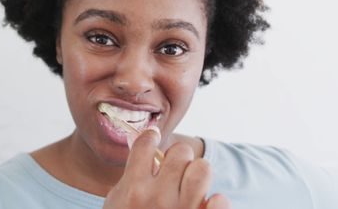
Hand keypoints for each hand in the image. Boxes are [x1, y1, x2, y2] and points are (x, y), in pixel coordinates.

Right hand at [103, 128, 230, 208]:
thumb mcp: (117, 203)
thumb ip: (130, 179)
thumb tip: (148, 150)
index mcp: (133, 190)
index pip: (145, 144)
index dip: (151, 136)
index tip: (153, 137)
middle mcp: (158, 199)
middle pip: (180, 152)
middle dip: (178, 156)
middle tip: (173, 166)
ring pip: (202, 169)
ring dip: (196, 173)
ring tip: (189, 183)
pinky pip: (220, 200)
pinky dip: (215, 202)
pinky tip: (203, 205)